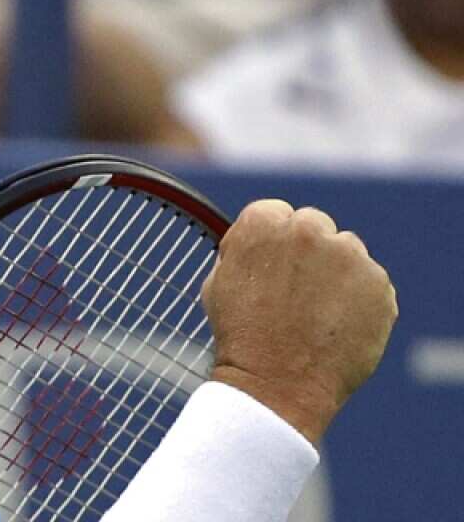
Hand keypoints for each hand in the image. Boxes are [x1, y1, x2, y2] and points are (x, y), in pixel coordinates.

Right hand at [201, 200, 397, 446]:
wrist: (276, 385)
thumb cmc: (240, 335)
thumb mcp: (221, 281)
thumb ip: (246, 250)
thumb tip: (263, 241)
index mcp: (263, 222)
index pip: (275, 213)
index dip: (271, 244)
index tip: (269, 270)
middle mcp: (307, 228)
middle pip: (314, 225)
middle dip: (307, 251)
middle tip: (294, 293)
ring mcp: (348, 255)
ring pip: (346, 252)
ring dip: (335, 272)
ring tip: (315, 314)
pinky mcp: (378, 282)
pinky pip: (370, 282)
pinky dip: (358, 300)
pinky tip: (336, 326)